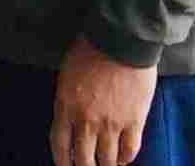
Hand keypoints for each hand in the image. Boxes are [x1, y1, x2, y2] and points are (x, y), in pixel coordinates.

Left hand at [51, 37, 157, 165]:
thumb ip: (68, 100)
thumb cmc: (91, 49)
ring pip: (108, 160)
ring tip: (107, 164)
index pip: (60, 146)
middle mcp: (86, 121)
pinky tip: (124, 158)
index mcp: (66, 107)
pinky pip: (130, 150)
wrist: (120, 40)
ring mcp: (111, 124)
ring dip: (107, 165)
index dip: (63, 162)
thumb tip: (70, 117)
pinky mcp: (134, 121)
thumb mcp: (67, 74)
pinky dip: (126, 158)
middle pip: (84, 160)